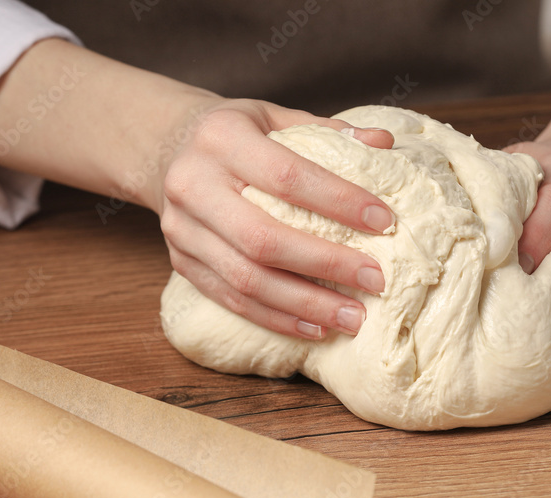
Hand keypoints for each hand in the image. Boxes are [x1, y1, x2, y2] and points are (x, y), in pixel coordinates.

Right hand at [157, 99, 395, 339]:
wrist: (166, 147)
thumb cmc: (236, 133)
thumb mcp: (275, 117)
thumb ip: (328, 131)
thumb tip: (385, 144)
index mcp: (222, 138)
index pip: (287, 175)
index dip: (338, 201)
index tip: (384, 222)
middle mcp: (193, 184)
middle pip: (263, 238)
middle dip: (326, 264)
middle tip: (376, 280)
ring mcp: (182, 229)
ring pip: (246, 279)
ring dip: (306, 304)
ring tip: (354, 317)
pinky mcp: (181, 262)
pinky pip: (231, 299)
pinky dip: (277, 318)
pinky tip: (316, 328)